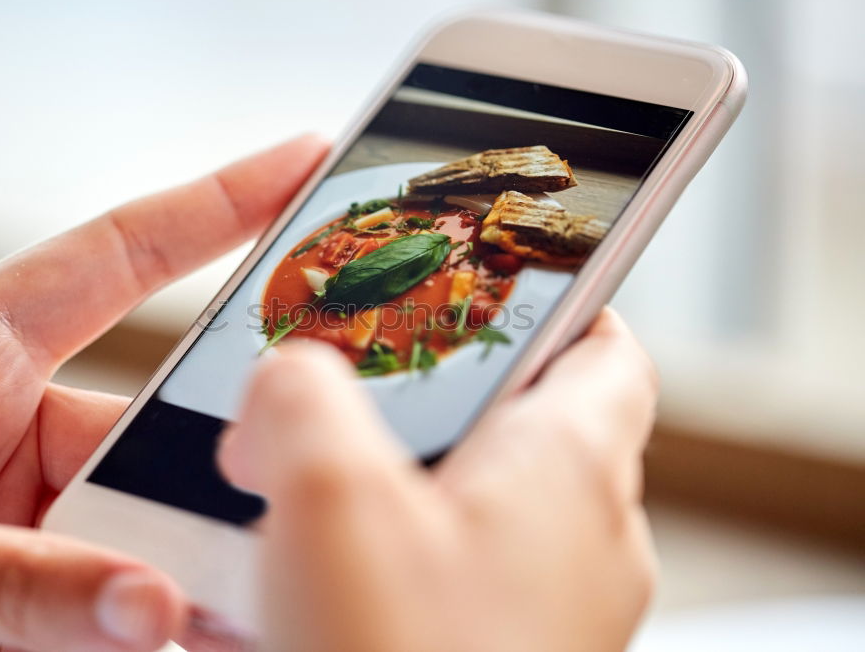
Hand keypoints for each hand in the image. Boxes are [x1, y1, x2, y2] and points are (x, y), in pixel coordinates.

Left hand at [0, 135, 327, 651]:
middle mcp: (9, 427)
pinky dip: (149, 628)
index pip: (119, 257)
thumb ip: (1, 577)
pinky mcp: (27, 593)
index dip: (218, 203)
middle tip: (280, 505)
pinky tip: (183, 640)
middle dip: (214, 477)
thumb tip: (144, 610)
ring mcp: (24, 515)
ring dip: (183, 578)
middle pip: (149, 438)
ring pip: (141, 536)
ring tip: (229, 612)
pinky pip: (112, 607)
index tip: (304, 164)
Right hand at [219, 309, 657, 651]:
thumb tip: (289, 382)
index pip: (606, 346)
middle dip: (436, 395)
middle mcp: (582, 539)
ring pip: (478, 504)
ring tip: (308, 482)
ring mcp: (549, 610)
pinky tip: (308, 578)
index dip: (556, 301)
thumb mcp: (325, 500)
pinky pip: (451, 577)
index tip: (489, 284)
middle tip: (355, 383)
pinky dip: (390, 556)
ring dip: (399, 484)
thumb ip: (300, 397)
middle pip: (527, 422)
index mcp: (570, 469)